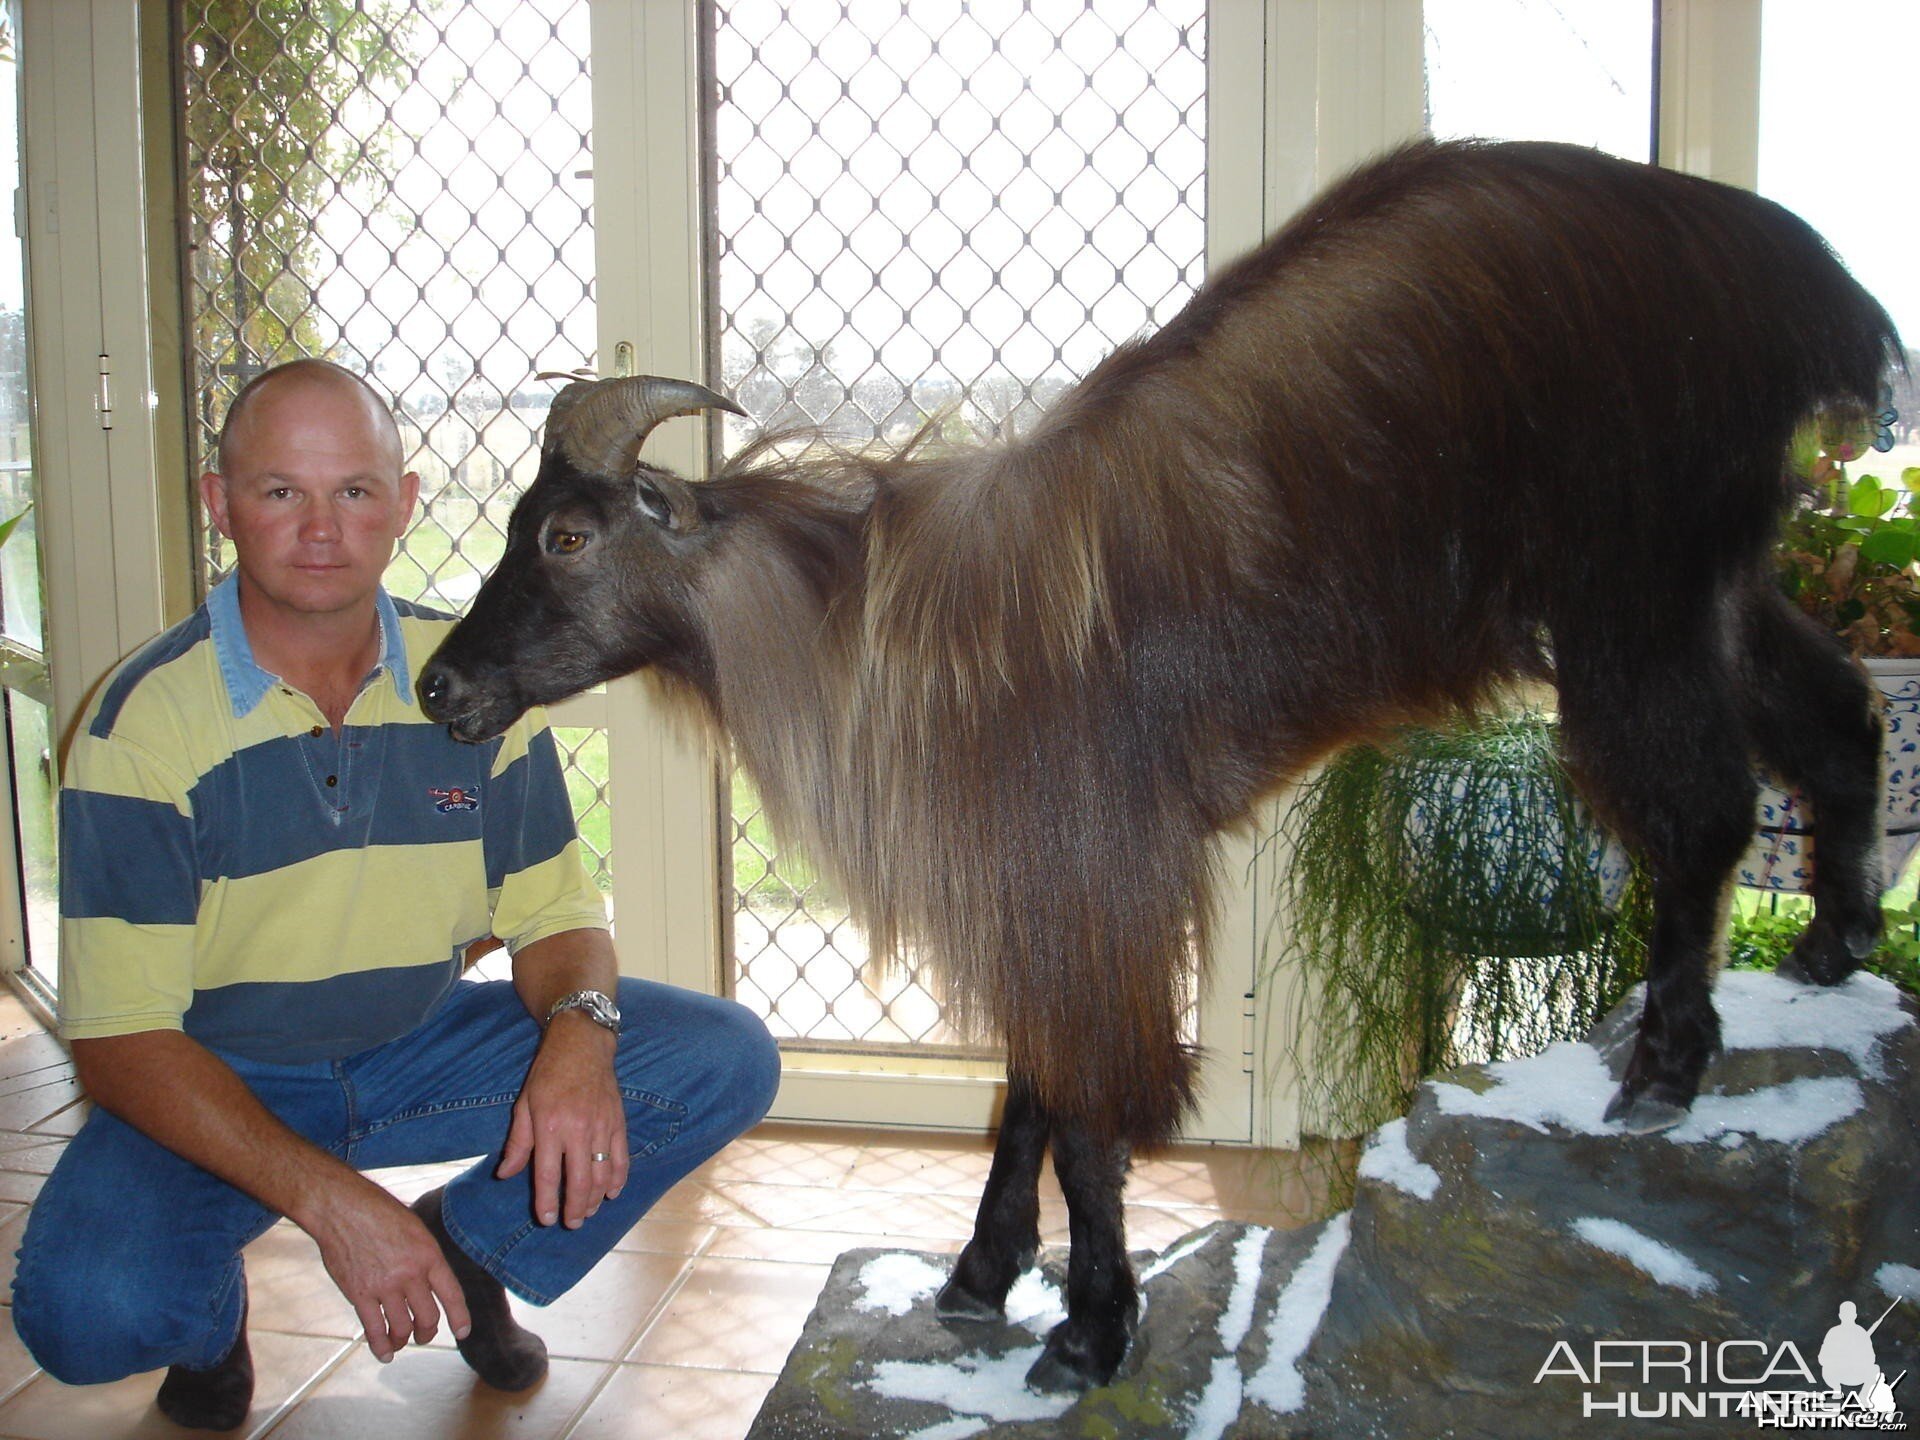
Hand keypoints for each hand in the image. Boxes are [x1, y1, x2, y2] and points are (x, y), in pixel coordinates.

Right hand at [308, 1179, 471, 1362]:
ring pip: (402, 1328)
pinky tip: (384, 1353)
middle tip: (424, 1336)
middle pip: (428, 1318)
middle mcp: (410, 1273)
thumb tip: (429, 1283)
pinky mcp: (359, 1295)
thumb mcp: (414, 1229)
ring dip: (404, 1340)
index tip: (463, 1332)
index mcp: (429, 1255)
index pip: (452, 1294)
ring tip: (401, 1342)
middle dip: (428, 1333)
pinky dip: (380, 1346)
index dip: (459, 1317)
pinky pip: (374, 1330)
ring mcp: (384, 1286)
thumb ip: (424, 1258)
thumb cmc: (379, 1213)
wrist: (342, 1208)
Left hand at [496, 1012, 629, 1227]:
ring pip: (602, 1173)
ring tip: (587, 1212)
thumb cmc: (548, 1074)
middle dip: (575, 1208)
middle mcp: (578, 1130)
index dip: (547, 1202)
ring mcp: (602, 1127)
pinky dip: (618, 1178)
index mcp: (550, 1126)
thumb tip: (506, 1174)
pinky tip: (611, 1192)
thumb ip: (518, 1143)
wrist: (581, 1044)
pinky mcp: (618, 1122)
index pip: (549, 1174)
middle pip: (580, 1180)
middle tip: (571, 1224)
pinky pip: (621, 1157)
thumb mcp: (524, 1105)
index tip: (547, 1219)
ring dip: (595, 1198)